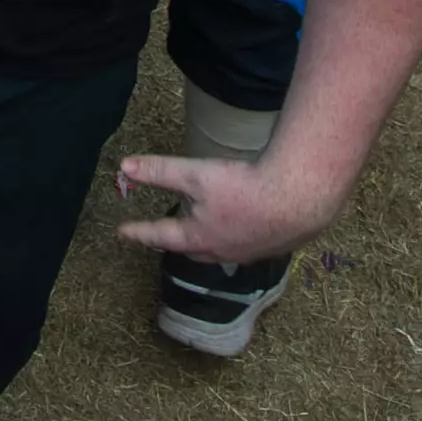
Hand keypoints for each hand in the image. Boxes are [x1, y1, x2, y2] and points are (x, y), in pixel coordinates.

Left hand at [114, 149, 353, 269]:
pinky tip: (245, 230)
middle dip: (176, 242)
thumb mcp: (195, 174)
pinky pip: (248, 246)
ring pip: (221, 251)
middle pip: (192, 249)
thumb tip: (124, 168)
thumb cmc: (244, 187)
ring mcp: (250, 252)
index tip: (122, 233)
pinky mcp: (275, 245)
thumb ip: (160, 171)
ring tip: (203, 236)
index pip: (160, 236)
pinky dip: (238, 239)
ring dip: (208, 244)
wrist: (299, 199)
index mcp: (199, 237)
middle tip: (164, 236)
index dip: (139, 232)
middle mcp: (222, 251)